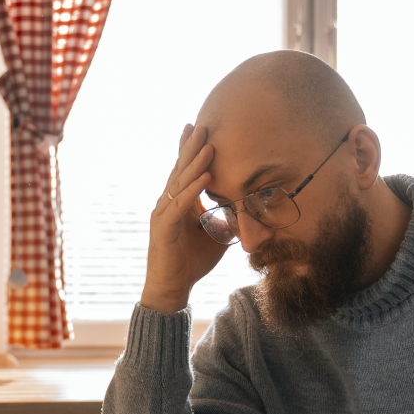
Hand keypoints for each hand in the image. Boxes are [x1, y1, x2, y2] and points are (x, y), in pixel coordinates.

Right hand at [140, 124, 228, 313]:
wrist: (172, 288)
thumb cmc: (192, 262)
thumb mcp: (217, 236)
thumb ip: (228, 219)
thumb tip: (250, 209)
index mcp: (179, 203)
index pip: (184, 172)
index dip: (190, 151)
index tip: (199, 128)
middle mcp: (168, 204)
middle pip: (180, 170)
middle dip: (191, 147)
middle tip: (202, 125)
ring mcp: (164, 214)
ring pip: (180, 183)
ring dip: (195, 164)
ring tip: (207, 144)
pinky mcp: (163, 228)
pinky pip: (181, 205)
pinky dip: (193, 190)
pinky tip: (206, 177)